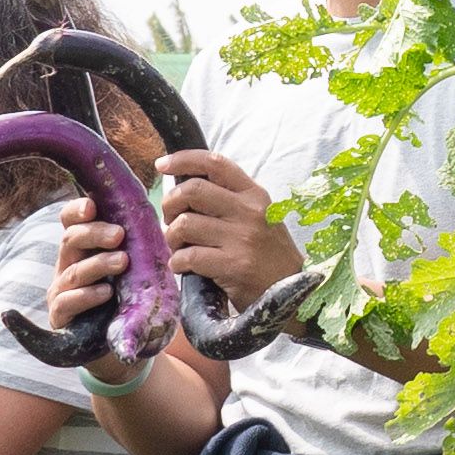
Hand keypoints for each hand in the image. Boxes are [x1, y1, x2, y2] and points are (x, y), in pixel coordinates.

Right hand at [47, 212, 133, 333]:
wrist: (120, 338)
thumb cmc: (127, 294)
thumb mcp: (132, 266)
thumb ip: (136, 243)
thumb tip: (156, 217)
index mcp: (83, 247)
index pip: (70, 220)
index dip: (76, 210)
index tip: (92, 206)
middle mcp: (67, 264)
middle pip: (70, 240)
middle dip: (94, 234)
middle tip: (119, 234)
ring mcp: (60, 290)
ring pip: (73, 271)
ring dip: (98, 264)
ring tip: (123, 261)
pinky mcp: (60, 315)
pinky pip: (68, 302)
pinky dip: (87, 296)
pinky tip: (106, 293)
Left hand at [153, 149, 308, 300]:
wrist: (292, 294)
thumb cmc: (267, 255)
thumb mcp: (259, 218)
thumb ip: (229, 200)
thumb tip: (183, 189)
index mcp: (255, 195)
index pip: (215, 163)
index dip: (183, 160)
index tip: (162, 165)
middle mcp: (250, 211)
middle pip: (192, 190)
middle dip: (170, 204)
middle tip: (170, 220)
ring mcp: (243, 238)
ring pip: (185, 224)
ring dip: (171, 238)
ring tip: (179, 248)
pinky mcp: (234, 265)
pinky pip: (188, 256)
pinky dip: (177, 262)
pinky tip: (184, 267)